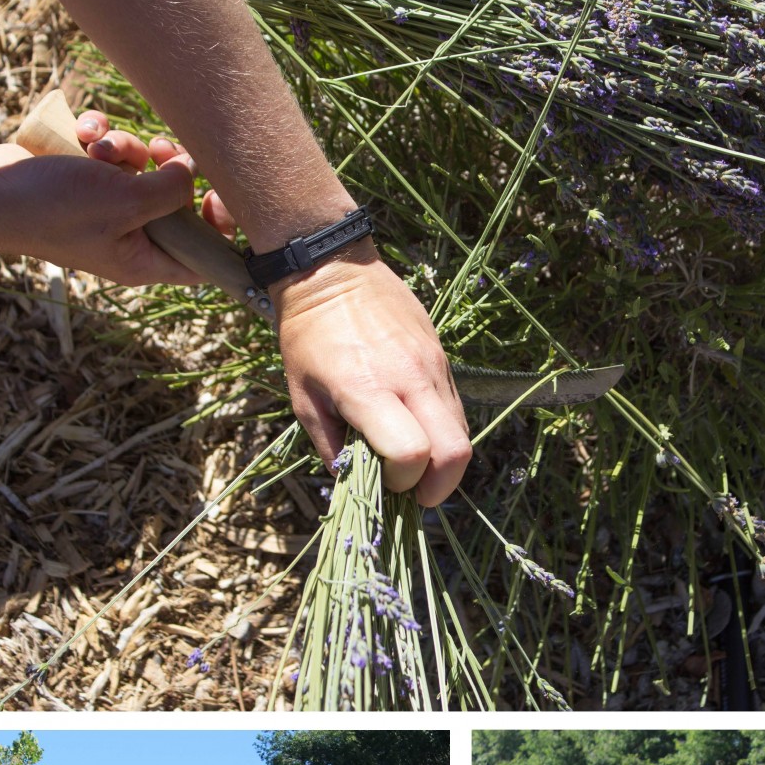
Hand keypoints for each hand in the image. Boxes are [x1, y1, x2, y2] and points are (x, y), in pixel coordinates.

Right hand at [0, 102, 231, 288]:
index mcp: (144, 259)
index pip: (203, 256)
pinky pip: (111, 150)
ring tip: (102, 149)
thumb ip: (172, 190)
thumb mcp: (125, 201)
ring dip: (127, 146)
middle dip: (169, 168)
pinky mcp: (86, 177)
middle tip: (161, 152)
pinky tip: (84, 133)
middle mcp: (129, 235)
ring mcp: (106, 205)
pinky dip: (100, 136)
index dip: (220, 228)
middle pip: (177, 200)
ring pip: (144, 166)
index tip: (218, 193)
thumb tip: (193, 172)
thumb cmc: (54, 208)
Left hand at [272, 249, 471, 507]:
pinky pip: (455, 407)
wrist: (332, 271)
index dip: (401, 482)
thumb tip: (352, 481)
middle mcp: (410, 378)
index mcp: (367, 390)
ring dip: (444, 460)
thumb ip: (330, 446)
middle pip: (455, 450)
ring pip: (462, 431)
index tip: (383, 482)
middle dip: (440, 486)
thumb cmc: (307, 336)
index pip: (411, 455)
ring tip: (416, 465)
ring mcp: (432, 365)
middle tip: (416, 494)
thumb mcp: (302, 397)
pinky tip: (418, 431)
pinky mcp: (441, 356)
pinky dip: (443, 431)